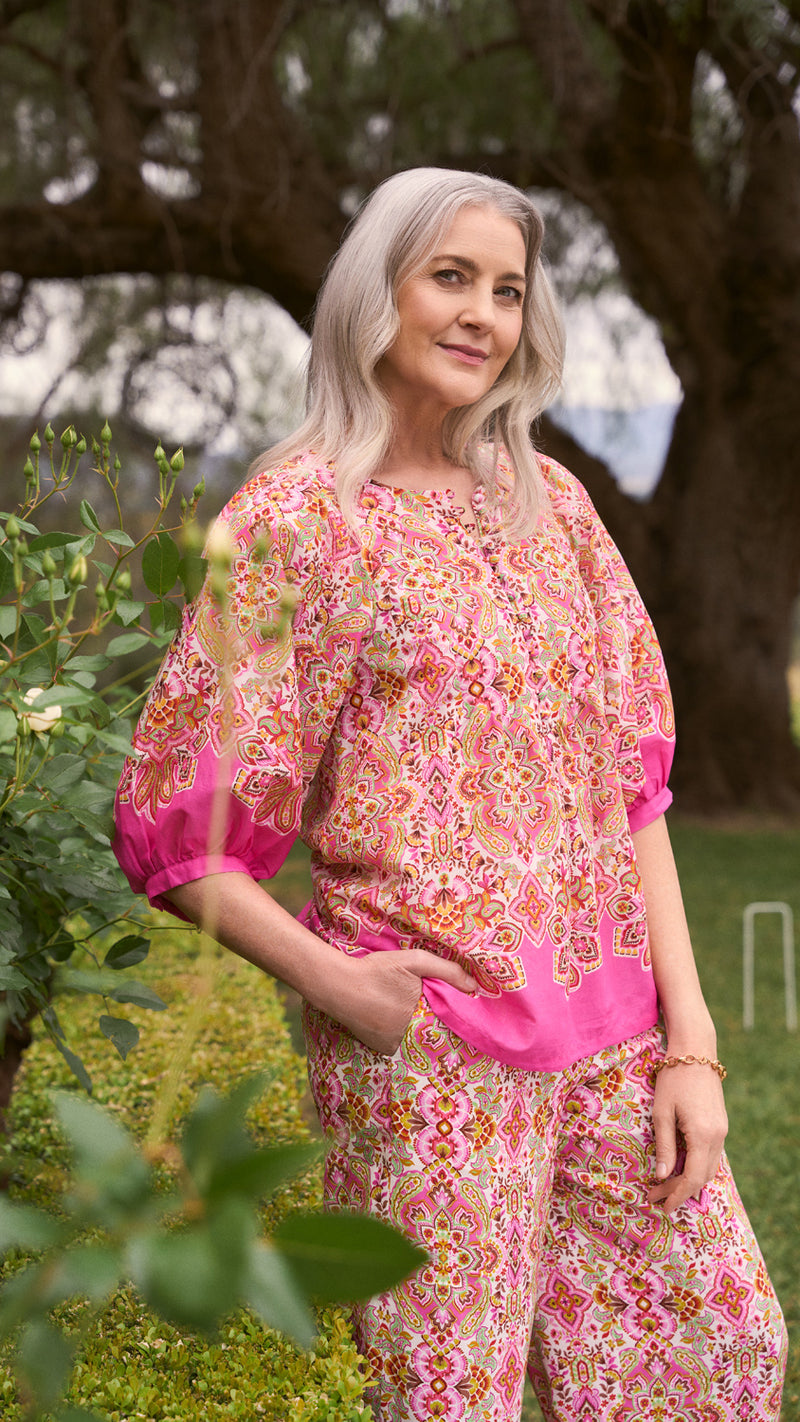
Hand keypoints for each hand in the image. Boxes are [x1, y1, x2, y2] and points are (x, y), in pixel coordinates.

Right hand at [329, 949, 475, 1054]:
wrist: (338, 985)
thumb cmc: (376, 971)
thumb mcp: (414, 962)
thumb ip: (446, 971)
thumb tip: (475, 987)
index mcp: (418, 1020)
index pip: (446, 1026)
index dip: (450, 1018)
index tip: (455, 1014)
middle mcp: (406, 1040)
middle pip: (429, 1032)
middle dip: (430, 1021)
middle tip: (423, 1007)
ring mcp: (391, 1048)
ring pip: (414, 1039)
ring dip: (413, 1028)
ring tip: (402, 1009)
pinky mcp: (380, 1049)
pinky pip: (399, 1043)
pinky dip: (399, 1033)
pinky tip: (390, 1017)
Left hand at [647, 1061, 727, 1213]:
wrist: (696, 1051)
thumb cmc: (673, 1079)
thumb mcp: (662, 1113)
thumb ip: (664, 1146)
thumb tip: (662, 1177)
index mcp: (704, 1136)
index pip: (693, 1178)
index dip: (678, 1195)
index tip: (662, 1207)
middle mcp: (718, 1137)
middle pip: (703, 1177)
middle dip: (680, 1190)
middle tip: (655, 1196)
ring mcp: (722, 1131)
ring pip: (709, 1167)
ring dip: (688, 1179)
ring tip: (663, 1185)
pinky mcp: (720, 1125)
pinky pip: (710, 1155)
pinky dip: (696, 1166)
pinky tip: (678, 1166)